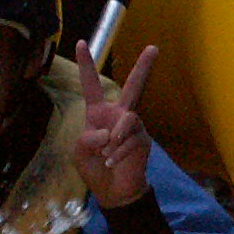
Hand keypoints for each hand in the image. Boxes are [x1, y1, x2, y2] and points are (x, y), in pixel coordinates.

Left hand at [71, 39, 156, 208]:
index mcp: (97, 113)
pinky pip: (131, 139)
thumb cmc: (94, 168)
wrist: (112, 190)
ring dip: (114, 138)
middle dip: (144, 67)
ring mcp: (133, 126)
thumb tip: (107, 131)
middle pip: (133, 86)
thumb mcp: (79, 153)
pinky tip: (112, 163)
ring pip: (128, 118)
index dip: (85, 65)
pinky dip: (118, 153)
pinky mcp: (143, 139)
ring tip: (106, 154)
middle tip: (154, 48)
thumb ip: (86, 139)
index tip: (79, 43)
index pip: (91, 85)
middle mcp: (118, 115)